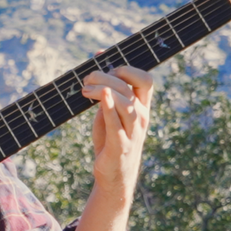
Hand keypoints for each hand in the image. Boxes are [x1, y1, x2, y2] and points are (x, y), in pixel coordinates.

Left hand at [82, 64, 155, 200]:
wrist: (113, 176)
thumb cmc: (111, 140)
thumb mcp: (109, 111)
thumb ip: (107, 86)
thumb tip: (99, 54)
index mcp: (142, 108)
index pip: (145, 80)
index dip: (127, 68)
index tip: (106, 67)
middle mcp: (141, 118)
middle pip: (129, 87)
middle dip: (106, 76)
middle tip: (87, 79)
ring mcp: (132, 132)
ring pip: (125, 102)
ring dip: (103, 89)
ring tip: (84, 89)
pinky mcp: (120, 145)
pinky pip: (116, 122)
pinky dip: (109, 106)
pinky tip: (102, 95)